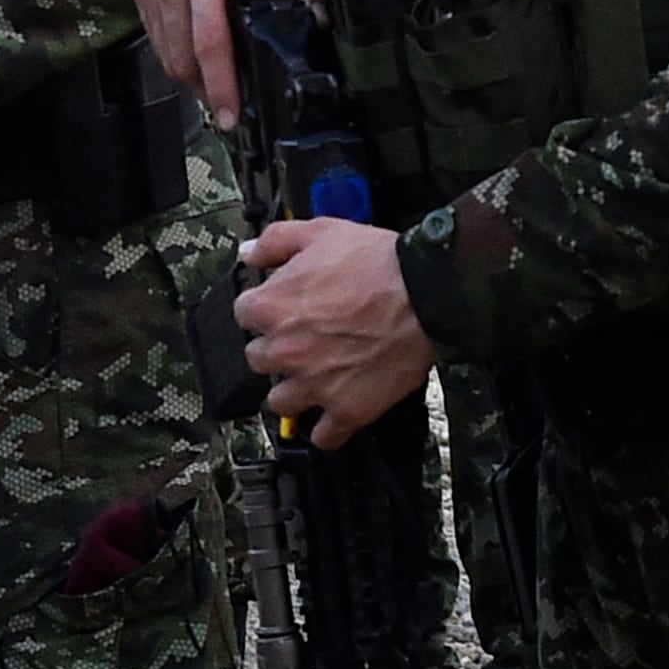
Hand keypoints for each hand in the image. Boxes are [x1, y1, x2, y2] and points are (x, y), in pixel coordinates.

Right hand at [130, 0, 320, 124]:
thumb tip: (317, 19)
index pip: (208, 44)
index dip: (220, 86)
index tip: (231, 114)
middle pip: (183, 59)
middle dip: (208, 90)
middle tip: (234, 109)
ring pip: (167, 54)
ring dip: (192, 77)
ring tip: (219, 88)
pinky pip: (157, 39)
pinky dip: (178, 55)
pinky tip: (201, 59)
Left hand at [233, 218, 432, 438]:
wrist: (426, 295)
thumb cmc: (378, 263)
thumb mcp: (321, 231)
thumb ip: (276, 241)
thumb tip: (249, 252)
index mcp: (272, 306)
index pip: (242, 314)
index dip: (262, 309)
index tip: (278, 308)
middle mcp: (285, 350)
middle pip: (257, 360)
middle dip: (275, 350)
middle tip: (301, 341)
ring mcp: (314, 384)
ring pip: (280, 403)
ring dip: (293, 392)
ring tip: (313, 379)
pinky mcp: (346, 409)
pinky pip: (323, 437)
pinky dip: (327, 430)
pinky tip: (334, 414)